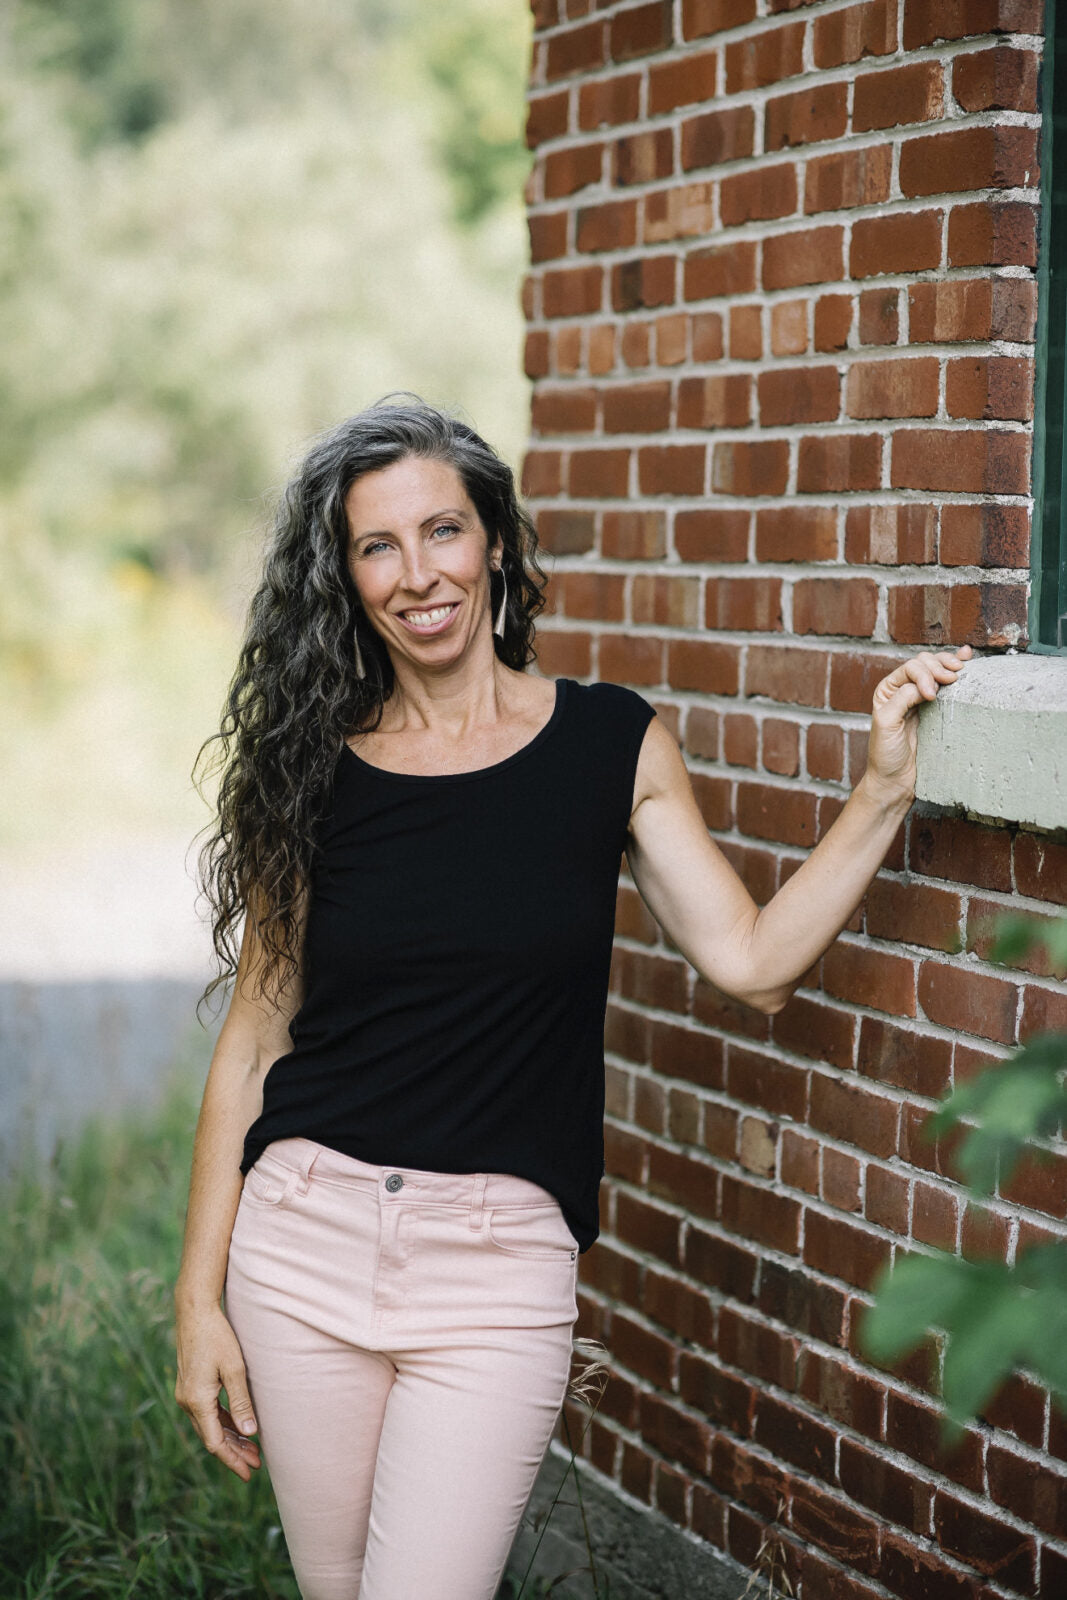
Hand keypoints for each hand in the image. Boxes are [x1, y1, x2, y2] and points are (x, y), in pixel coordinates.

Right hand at [174, 1301, 261, 1481]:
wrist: (195, 1311)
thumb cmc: (217, 1336)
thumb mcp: (234, 1369)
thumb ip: (241, 1402)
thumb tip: (250, 1434)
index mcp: (197, 1401)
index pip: (215, 1443)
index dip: (232, 1460)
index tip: (249, 1473)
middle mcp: (187, 1402)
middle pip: (212, 1437)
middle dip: (234, 1453)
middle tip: (256, 1465)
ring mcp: (186, 1394)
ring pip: (209, 1426)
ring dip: (230, 1438)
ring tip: (252, 1449)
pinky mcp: (190, 1386)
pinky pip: (206, 1413)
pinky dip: (223, 1422)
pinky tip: (239, 1427)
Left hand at [863, 644, 973, 802]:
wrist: (896, 781)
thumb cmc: (886, 754)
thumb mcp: (887, 723)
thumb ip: (902, 699)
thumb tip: (924, 684)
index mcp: (889, 690)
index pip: (911, 668)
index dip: (924, 675)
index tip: (931, 696)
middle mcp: (904, 690)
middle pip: (925, 663)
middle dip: (939, 667)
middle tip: (952, 680)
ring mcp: (922, 699)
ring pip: (937, 669)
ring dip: (949, 664)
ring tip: (960, 670)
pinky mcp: (937, 710)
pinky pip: (946, 684)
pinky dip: (956, 668)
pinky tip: (967, 656)